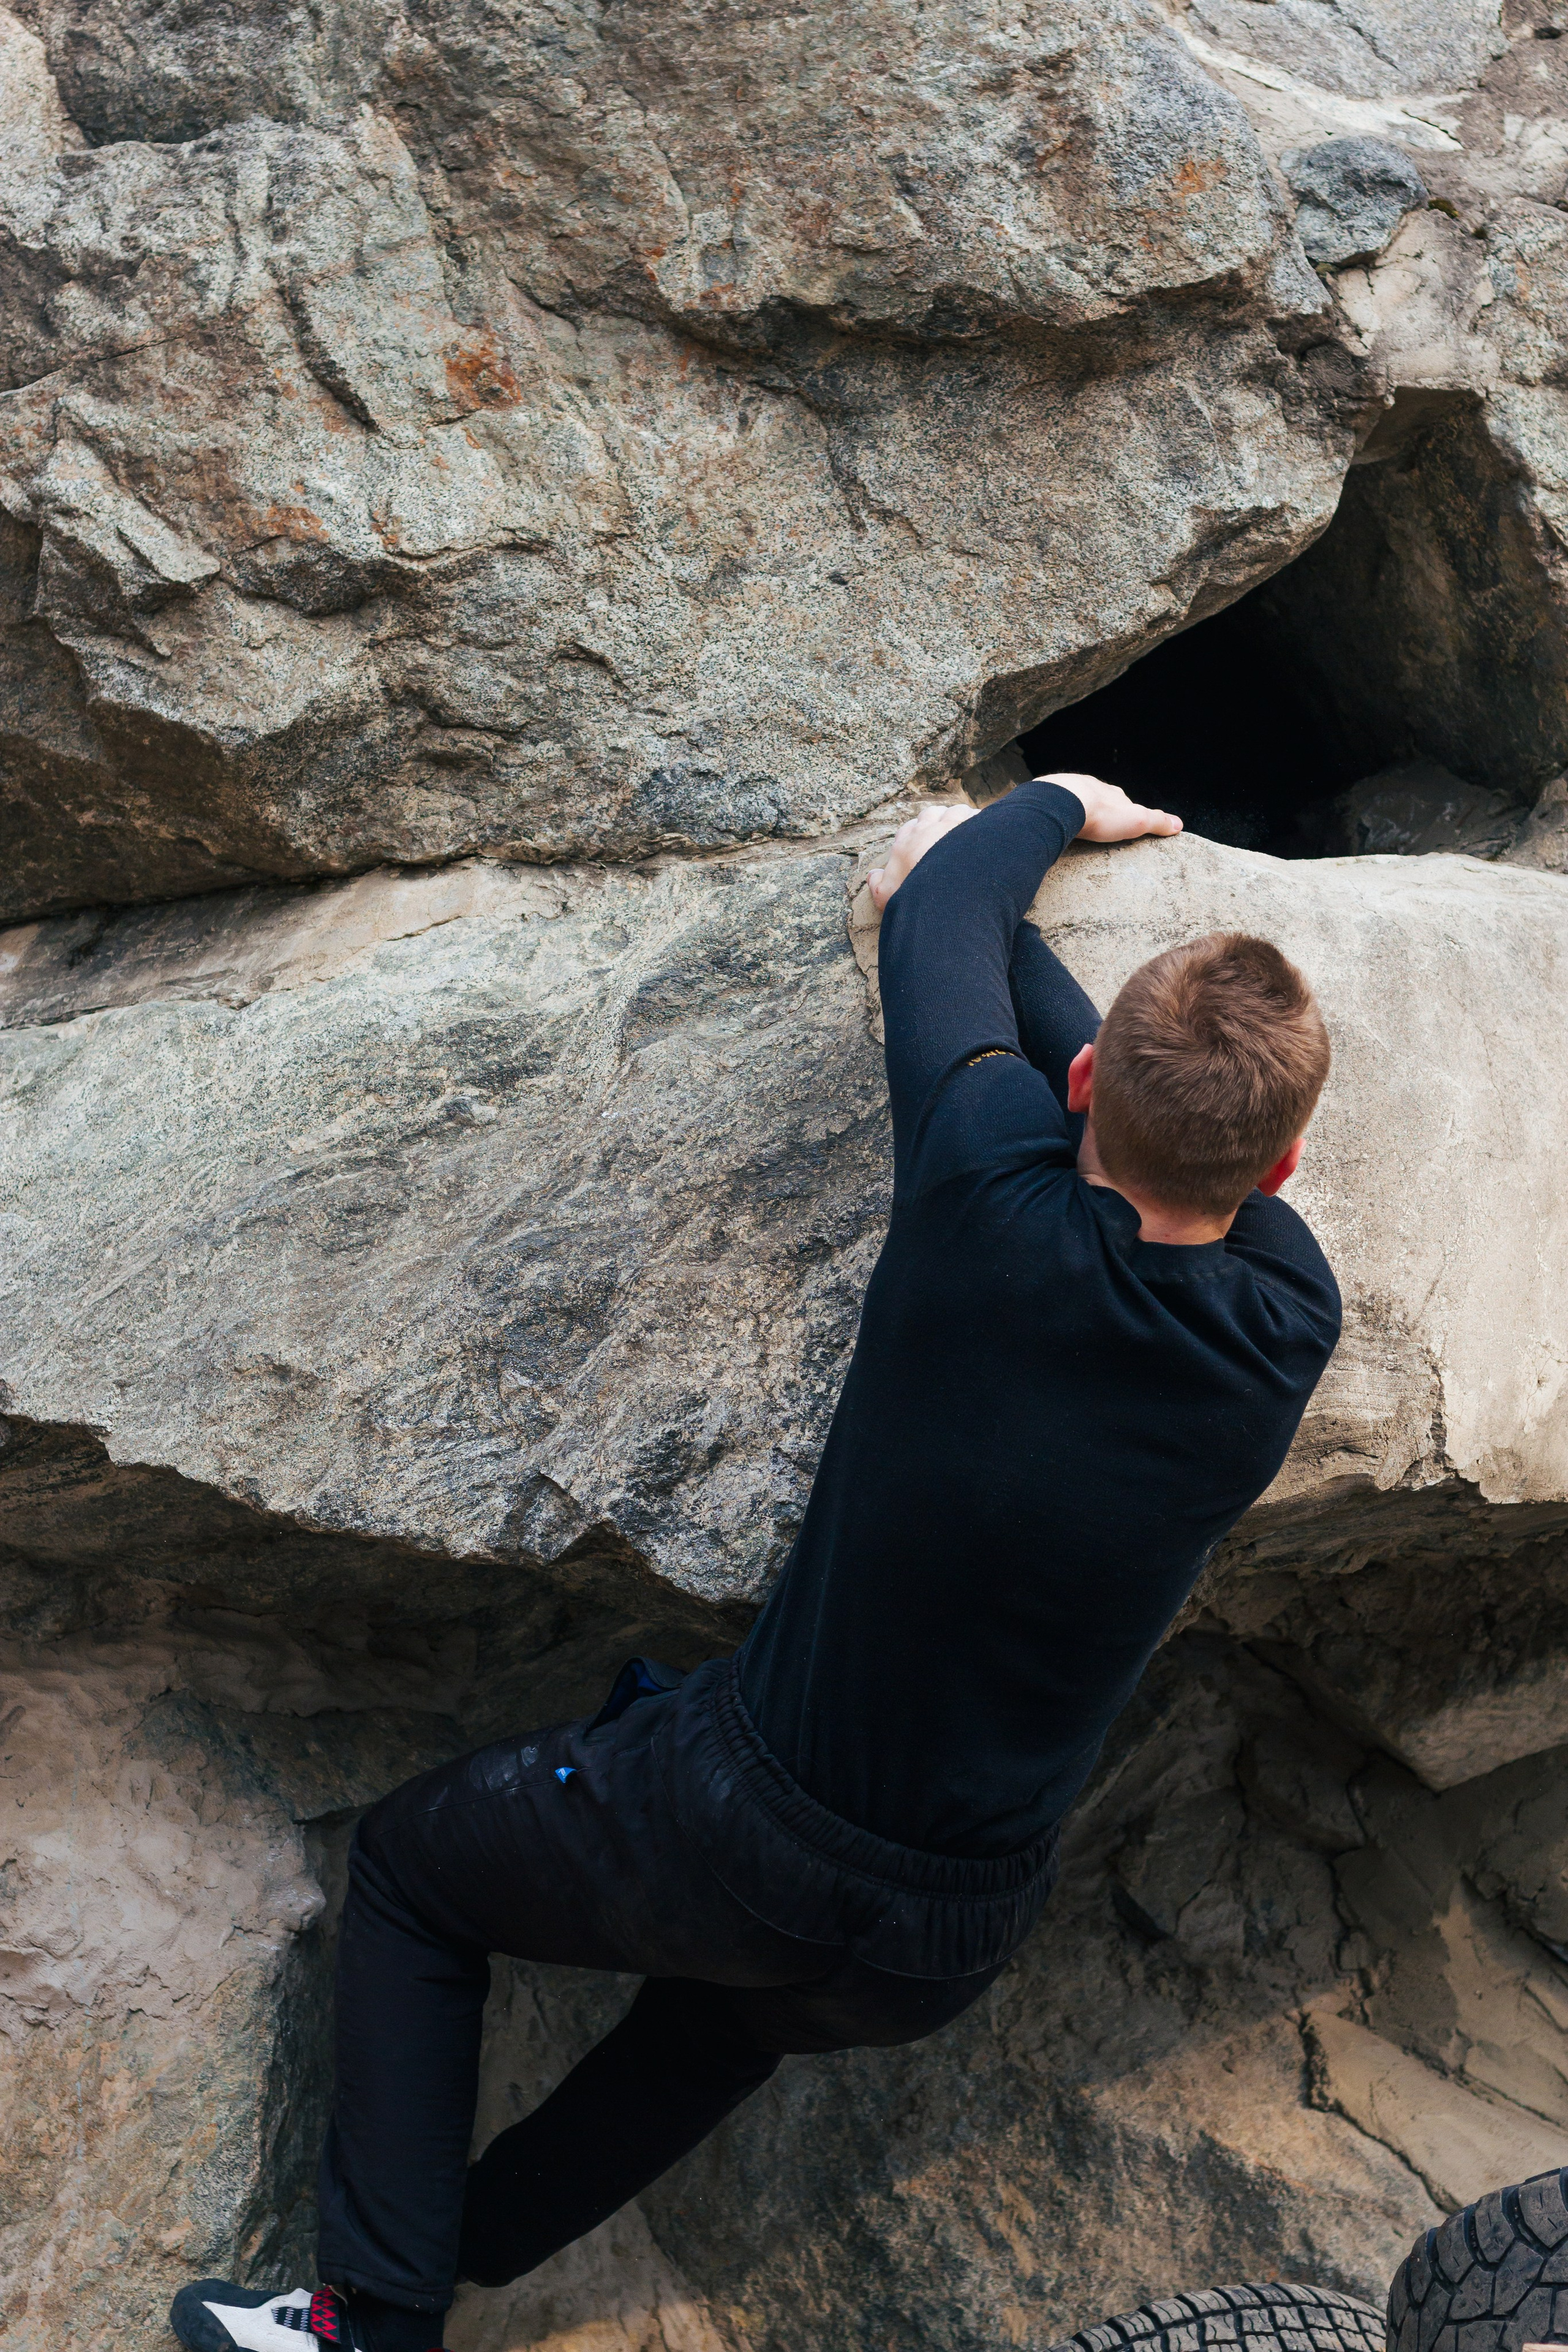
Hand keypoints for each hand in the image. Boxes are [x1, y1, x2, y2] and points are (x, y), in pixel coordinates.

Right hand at [867, 802, 975, 910]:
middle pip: (931, 815)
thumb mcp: (886, 895)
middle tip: (948, 838)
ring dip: (961, 820)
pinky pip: (979, 817)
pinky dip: (982, 824)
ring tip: (969, 836)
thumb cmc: (916, 895)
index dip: (916, 835)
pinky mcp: (975, 826)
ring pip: (955, 812)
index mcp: (905, 842)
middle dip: (938, 822)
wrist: (945, 892)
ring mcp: (951, 824)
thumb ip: (877, 883)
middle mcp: (926, 828)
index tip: (924, 846)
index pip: (908, 829)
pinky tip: (986, 837)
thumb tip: (873, 875)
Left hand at [1039, 771, 1181, 842]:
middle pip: (1098, 799)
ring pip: (1075, 799)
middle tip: (1097, 825)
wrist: (1063, 803)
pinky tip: (1055, 820)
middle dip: (1099, 810)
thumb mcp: (1136, 821)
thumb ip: (1157, 822)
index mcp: (1112, 793)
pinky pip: (1055, 804)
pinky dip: (1057, 812)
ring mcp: (1068, 789)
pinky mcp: (1048, 797)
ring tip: (1075, 823)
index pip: (1123, 802)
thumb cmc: (1101, 814)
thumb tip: (1179, 824)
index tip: (1123, 824)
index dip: (1125, 813)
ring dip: (1076, 810)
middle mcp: (1091, 787)